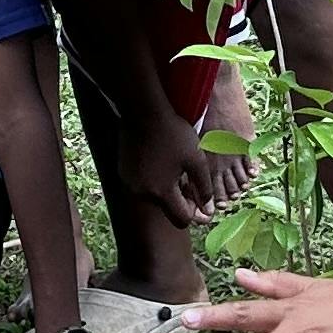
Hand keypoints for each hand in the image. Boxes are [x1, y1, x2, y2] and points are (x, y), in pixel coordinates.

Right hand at [125, 101, 231, 230]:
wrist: (143, 112)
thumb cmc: (174, 135)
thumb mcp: (196, 160)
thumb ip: (204, 188)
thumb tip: (208, 211)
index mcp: (162, 192)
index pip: (182, 219)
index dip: (195, 214)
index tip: (202, 202)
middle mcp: (143, 193)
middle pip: (168, 209)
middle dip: (182, 201)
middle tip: (192, 184)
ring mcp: (131, 184)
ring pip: (156, 198)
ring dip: (168, 191)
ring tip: (177, 172)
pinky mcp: (124, 174)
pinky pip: (143, 186)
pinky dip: (154, 182)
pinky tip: (162, 165)